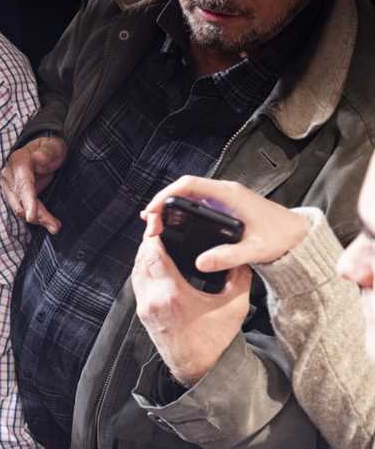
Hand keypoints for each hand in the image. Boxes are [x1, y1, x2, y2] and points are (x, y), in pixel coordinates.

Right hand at [0, 135, 67, 233]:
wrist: (41, 152)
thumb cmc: (48, 149)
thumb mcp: (52, 146)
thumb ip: (47, 152)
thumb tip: (39, 158)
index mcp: (18, 162)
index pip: (23, 185)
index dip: (28, 201)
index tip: (31, 216)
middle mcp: (10, 176)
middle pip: (21, 202)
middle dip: (37, 216)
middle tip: (55, 227)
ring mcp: (10, 187)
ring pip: (21, 209)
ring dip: (38, 219)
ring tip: (54, 226)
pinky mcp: (15, 196)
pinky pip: (24, 210)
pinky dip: (36, 218)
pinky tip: (48, 223)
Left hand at [132, 225, 252, 386]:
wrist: (199, 370)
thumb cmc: (215, 341)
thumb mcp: (234, 305)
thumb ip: (237, 276)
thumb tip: (239, 256)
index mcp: (172, 295)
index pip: (153, 255)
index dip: (153, 235)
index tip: (158, 221)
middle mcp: (152, 300)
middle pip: (141, 259)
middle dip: (149, 241)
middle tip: (160, 225)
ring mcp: (144, 308)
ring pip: (136, 271)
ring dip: (145, 254)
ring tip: (158, 239)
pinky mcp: (143, 314)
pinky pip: (138, 283)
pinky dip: (144, 268)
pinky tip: (155, 261)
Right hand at [141, 176, 311, 271]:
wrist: (298, 236)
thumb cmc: (280, 237)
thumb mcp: (254, 250)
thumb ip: (227, 257)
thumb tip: (200, 263)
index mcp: (229, 195)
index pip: (188, 185)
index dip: (165, 196)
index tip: (153, 212)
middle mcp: (224, 192)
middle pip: (183, 189)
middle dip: (162, 204)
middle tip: (150, 225)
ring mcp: (224, 199)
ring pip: (188, 196)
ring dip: (169, 208)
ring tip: (155, 225)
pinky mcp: (224, 207)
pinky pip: (195, 203)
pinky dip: (179, 212)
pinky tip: (172, 224)